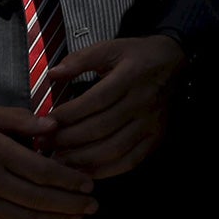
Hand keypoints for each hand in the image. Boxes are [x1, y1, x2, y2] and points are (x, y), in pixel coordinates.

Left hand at [43, 34, 186, 179]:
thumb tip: (52, 74)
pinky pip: (129, 161)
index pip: (95, 101)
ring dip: (83, 159)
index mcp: (130, 76)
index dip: (69, 114)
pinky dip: (106, 170)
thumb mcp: (110, 47)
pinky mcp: (155, 139)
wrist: (174, 62)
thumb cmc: (137, 55)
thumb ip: (80, 59)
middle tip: (44, 145)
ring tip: (58, 162)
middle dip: (69, 139)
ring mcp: (150, 123)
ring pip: (113, 148)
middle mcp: (142, 102)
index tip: (46, 123)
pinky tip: (84, 171)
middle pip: (101, 127)